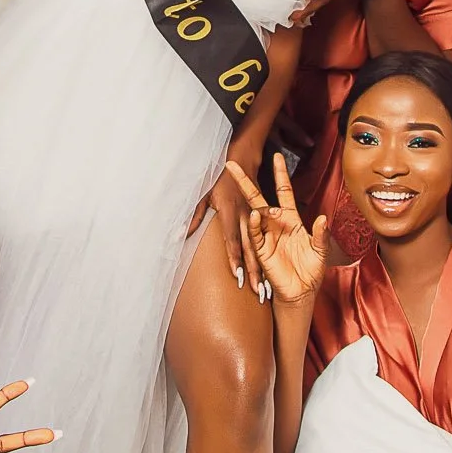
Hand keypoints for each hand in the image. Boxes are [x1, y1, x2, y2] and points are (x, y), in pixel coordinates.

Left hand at [190, 157, 265, 297]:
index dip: (234, 258)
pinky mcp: (263, 216)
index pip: (231, 239)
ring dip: (264, 270)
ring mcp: (257, 216)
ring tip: (266, 291)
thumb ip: (195, 214)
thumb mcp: (202, 192)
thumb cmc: (218, 177)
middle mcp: (246, 216)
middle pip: (251, 248)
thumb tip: (181, 234)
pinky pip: (266, 240)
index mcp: (230, 211)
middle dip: (255, 272)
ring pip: (261, 247)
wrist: (242, 159)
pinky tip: (270, 275)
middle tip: (257, 293)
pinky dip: (268, 258)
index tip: (238, 276)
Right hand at [224, 155, 328, 306]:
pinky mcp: (261, 249)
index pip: (284, 191)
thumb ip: (321, 234)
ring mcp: (266, 235)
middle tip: (233, 164)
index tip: (277, 156)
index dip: (280, 174)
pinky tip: (255, 213)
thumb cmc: (311, 269)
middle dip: (246, 181)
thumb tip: (324, 218)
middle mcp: (276, 224)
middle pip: (259, 197)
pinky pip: (255, 233)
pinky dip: (254, 223)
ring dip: (251, 199)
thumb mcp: (320, 250)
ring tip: (244, 185)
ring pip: (254, 212)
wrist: (301, 291)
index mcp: (291, 219)